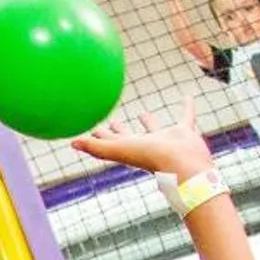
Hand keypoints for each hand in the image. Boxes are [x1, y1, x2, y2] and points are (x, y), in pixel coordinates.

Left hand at [73, 101, 212, 180]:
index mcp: (129, 149)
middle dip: (120, 131)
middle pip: (130, 137)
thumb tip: (71, 142)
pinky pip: (185, 116)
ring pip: (155, 128)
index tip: (93, 130)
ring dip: (149, 122)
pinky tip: (187, 96)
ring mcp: (165, 139)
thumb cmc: (148, 157)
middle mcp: (145, 145)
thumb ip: (96, 146)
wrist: (180, 163)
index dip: (101, 137)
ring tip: (143, 113)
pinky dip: (187, 107)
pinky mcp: (184, 132)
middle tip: (113, 122)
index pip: (111, 142)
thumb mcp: (117, 149)